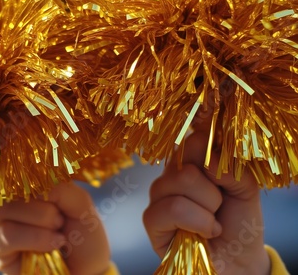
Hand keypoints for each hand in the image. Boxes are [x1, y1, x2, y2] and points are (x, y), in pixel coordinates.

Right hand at [0, 182, 111, 274]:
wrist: (86, 271)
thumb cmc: (83, 238)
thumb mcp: (82, 207)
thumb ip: (64, 190)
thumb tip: (41, 186)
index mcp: (29, 189)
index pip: (21, 172)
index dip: (42, 185)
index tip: (61, 203)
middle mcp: (11, 204)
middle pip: (9, 191)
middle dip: (42, 208)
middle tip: (60, 222)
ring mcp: (1, 226)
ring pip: (4, 212)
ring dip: (38, 224)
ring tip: (59, 237)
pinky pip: (4, 237)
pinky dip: (33, 238)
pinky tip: (52, 246)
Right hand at [143, 131, 270, 274]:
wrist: (237, 260)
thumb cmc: (238, 222)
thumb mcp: (246, 189)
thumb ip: (232, 168)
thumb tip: (209, 160)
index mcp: (190, 161)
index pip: (194, 137)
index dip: (212, 149)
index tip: (224, 172)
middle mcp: (170, 173)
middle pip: (188, 155)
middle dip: (214, 186)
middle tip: (219, 205)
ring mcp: (158, 195)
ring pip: (182, 179)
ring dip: (208, 206)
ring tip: (212, 221)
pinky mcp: (151, 219)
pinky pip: (173, 207)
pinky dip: (199, 222)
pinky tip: (206, 232)